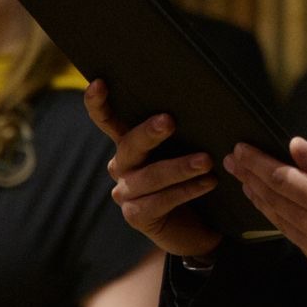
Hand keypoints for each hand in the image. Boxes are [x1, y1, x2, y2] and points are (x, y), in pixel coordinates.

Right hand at [86, 80, 223, 259]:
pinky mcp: (137, 215)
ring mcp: (125, 192)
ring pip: (149, 176)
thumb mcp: (185, 148)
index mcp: (129, 143)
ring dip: (180, 167)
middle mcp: (121, 165)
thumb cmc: (190, 176)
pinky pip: (160, 201)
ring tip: (207, 161)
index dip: (98, 103)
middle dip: (149, 133)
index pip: (106, 120)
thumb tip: (200, 101)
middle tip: (169, 121)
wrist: (197, 223)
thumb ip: (181, 129)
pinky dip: (186, 191)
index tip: (99, 82)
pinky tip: (208, 183)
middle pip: (129, 145)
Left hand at [224, 137, 306, 292]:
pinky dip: (280, 221)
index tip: (240, 149)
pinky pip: (295, 240)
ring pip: (280, 223)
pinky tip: (275, 210)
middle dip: (250, 179)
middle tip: (232, 161)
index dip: (257, 163)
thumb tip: (294, 147)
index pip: (280, 179)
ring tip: (246, 183)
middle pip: (273, 201)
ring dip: (261, 200)